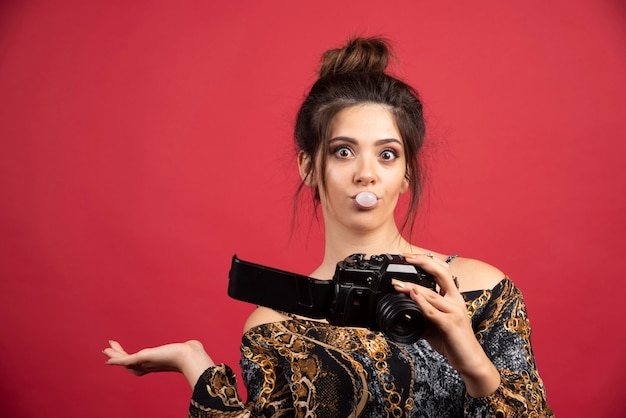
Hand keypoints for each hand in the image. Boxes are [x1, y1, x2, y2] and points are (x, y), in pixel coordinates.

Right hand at [103, 339, 214, 387]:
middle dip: (119, 357)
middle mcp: (150, 365)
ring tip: (106, 349)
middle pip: (130, 364)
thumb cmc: (192, 353)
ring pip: (126, 361)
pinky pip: (125, 361)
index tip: (127, 356)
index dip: (132, 361)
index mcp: (158, 363)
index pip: (141, 364)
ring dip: (115, 355)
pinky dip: (116, 360)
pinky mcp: (143, 358)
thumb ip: (188, 346)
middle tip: (109, 350)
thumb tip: (194, 344)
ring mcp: (146, 363)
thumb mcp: (187, 349)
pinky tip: (108, 358)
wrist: (189, 356)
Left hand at [394, 253, 499, 396]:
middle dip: (423, 262)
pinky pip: (433, 312)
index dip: (427, 261)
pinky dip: (421, 303)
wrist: (470, 360)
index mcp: (453, 297)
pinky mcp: (451, 325)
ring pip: (432, 293)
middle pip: (442, 273)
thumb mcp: (434, 324)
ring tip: (398, 283)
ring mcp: (455, 312)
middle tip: (406, 258)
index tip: (409, 256)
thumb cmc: (453, 341)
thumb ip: (421, 314)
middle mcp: (456, 301)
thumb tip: (402, 310)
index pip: (443, 271)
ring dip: (412, 287)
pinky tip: (413, 296)